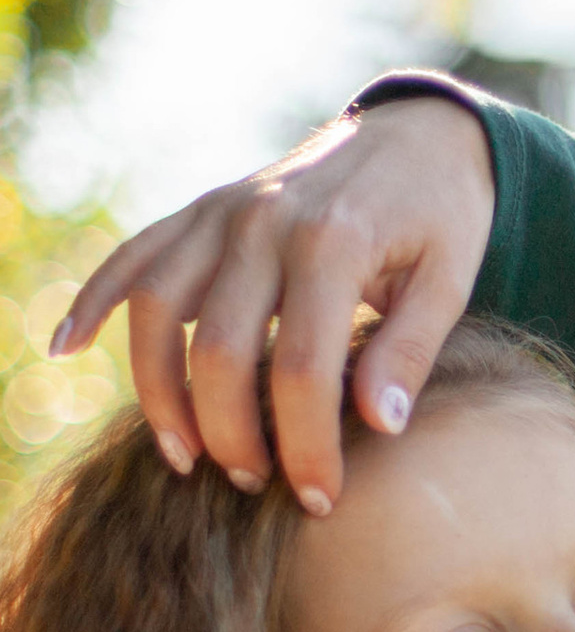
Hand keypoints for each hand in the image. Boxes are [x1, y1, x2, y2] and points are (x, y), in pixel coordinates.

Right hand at [53, 91, 494, 511]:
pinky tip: (66, 346)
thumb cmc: (443, 215)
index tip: (319, 498)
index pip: (302, 369)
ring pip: (156, 309)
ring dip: (158, 391)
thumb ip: (412, 350)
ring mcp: (222, 212)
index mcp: (332, 242)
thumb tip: (380, 425)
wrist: (421, 133)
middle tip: (255, 482)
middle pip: (217, 350)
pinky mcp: (202, 210)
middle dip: (231, 432)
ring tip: (185, 455)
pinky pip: (133, 255)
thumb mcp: (451, 279)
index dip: (306, 444)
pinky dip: (94, 299)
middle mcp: (262, 223)